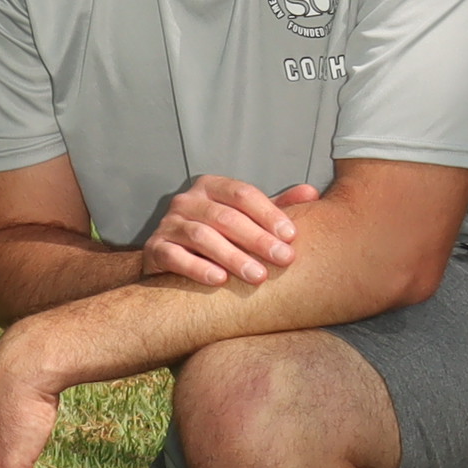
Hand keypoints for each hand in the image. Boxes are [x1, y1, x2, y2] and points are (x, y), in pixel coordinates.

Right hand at [142, 176, 316, 286]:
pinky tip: (219, 280)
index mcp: (210, 187)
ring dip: (232, 256)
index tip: (291, 236)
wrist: (170, 257)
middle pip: (225, 216)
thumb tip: (311, 192)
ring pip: (201, 236)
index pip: (242, 193)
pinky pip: (174, 256)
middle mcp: (187, 201)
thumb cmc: (218, 235)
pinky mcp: (155, 249)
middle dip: (257, 239)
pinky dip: (197, 268)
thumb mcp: (246, 218)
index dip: (268, 213)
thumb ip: (276, 207)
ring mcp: (168, 224)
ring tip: (257, 276)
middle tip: (284, 259)